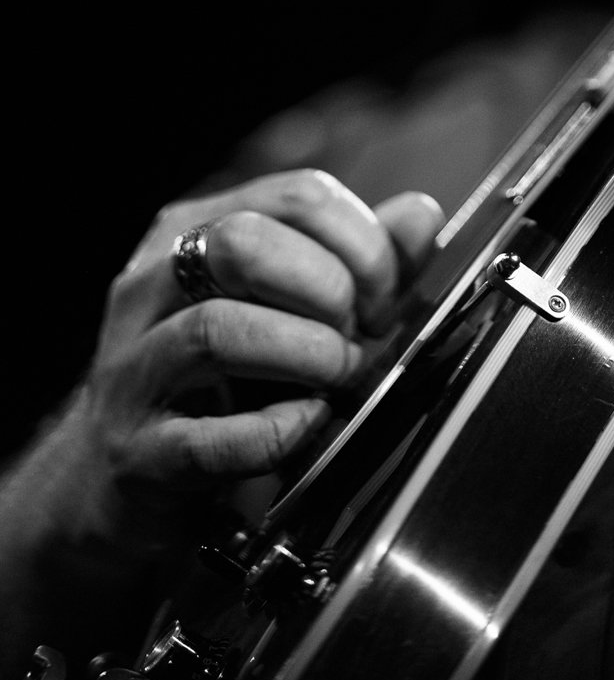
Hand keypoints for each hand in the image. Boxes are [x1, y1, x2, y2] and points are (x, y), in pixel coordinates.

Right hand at [54, 171, 442, 557]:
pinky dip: (278, 432)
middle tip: (359, 334)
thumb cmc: (226, 384)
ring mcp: (133, 371)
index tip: (386, 297)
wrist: (127, 484)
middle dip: (329, 288)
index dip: (364, 244)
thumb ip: (360, 261)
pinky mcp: (135, 454)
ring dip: (306, 355)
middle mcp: (149, 288)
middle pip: (244, 243)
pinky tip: (307, 426)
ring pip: (217, 329)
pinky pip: (209, 439)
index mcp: (195, 231)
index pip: (297, 196)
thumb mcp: (293, 309)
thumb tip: (421, 216)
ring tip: (339, 380)